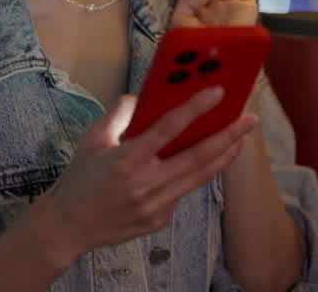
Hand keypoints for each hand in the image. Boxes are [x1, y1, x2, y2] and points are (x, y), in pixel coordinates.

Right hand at [33, 88, 256, 262]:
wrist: (68, 225)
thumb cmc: (80, 178)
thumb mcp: (93, 139)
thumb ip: (118, 114)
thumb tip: (142, 96)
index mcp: (127, 160)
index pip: (169, 128)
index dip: (196, 108)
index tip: (218, 92)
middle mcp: (145, 184)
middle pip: (198, 157)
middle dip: (229, 136)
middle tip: (250, 119)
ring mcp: (155, 205)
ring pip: (200, 177)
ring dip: (225, 155)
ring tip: (241, 137)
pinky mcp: (159, 219)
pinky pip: (184, 191)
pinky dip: (198, 173)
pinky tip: (209, 159)